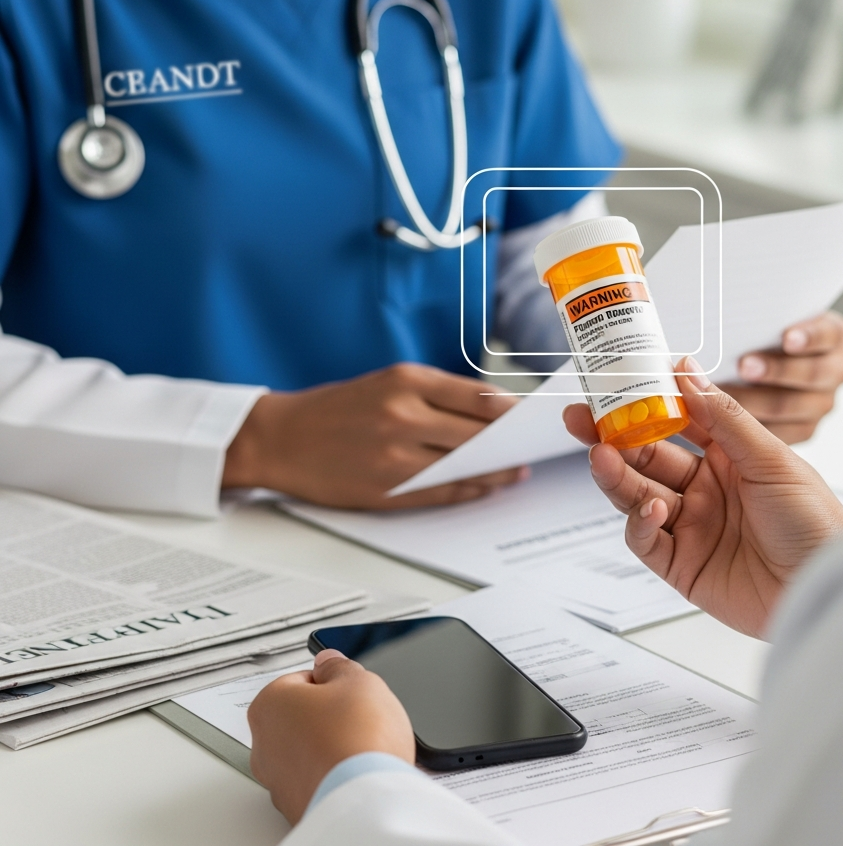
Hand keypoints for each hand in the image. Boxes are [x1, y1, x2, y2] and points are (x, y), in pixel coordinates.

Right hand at [223, 363, 526, 508]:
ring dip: (497, 471)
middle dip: (509, 442)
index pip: (477, 397)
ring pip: (465, 467)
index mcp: (404, 381)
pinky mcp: (386, 490)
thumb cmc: (335, 408)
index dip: (510, 412)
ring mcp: (395, 457)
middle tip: (531, 446)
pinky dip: (471, 491)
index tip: (529, 417)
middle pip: (478, 434)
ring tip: (515, 469)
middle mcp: (402, 416)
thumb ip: (436, 394)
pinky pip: (443, 494)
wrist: (279, 438)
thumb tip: (490, 411)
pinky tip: (486, 486)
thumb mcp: (385, 382)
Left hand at [249, 649, 414, 824]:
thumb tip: (328, 661)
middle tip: (359, 716)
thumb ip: (338, 666)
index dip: (333, 682)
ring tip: (363, 747)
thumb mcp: (358, 681)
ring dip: (332, 746)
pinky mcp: (296, 807)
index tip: (349, 689)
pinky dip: (335, 774)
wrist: (365, 800)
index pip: (301, 679)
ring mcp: (277, 781)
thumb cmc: (356, 739)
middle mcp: (263, 745)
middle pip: (303, 717)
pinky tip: (358, 770)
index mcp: (269, 704)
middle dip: (330, 716)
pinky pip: (318, 779)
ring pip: (309, 751)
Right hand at [563, 361, 842, 638]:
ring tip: (599, 457)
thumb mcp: (772, 459)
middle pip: (646, 458)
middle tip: (581, 419)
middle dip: (611, 437)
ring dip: (616, 476)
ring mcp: (691, 527)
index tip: (617, 383)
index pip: (676, 422)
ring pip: (637, 496)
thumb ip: (723, 417)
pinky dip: (639, 524)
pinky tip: (649, 510)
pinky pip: (646, 541)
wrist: (828, 592)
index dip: (645, 403)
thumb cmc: (816, 525)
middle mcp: (705, 489)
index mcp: (729, 457)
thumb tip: (686, 370)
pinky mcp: (681, 566)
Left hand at [721, 311, 842, 443]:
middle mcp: (835, 369)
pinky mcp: (805, 427)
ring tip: (725, 394)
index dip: (808, 337)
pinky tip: (725, 419)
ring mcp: (822, 401)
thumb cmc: (763, 334)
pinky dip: (752, 427)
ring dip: (756, 401)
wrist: (766, 360)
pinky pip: (782, 432)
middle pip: (812, 374)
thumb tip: (728, 323)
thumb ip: (757, 323)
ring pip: (793, 406)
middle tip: (744, 366)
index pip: (827, 333)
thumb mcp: (768, 322)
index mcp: (832, 333)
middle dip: (776, 371)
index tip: (787, 339)